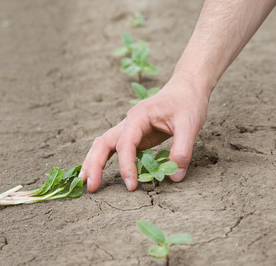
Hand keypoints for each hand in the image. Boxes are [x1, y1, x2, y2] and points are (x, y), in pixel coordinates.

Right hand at [79, 75, 208, 191]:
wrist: (187, 87)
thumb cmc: (188, 102)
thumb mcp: (190, 125)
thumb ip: (182, 151)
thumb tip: (175, 177)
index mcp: (139, 116)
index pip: (125, 144)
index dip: (126, 166)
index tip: (131, 186)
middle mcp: (130, 122)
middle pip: (103, 142)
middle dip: (95, 164)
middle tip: (91, 188)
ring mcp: (130, 128)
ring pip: (104, 144)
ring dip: (93, 162)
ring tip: (86, 183)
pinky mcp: (136, 136)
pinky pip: (115, 149)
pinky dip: (104, 160)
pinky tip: (99, 173)